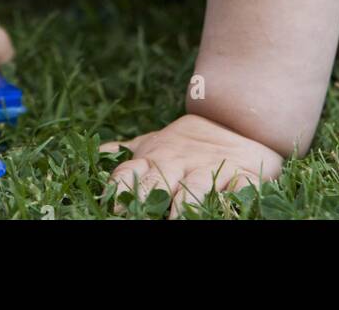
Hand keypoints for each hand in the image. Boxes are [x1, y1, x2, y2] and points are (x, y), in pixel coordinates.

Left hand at [98, 113, 283, 218]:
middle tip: (140, 215)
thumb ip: (127, 154)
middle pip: (159, 181)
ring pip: (197, 185)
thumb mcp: (155, 143)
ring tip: (177, 219)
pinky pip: (239, 186)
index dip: (118, 187)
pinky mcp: (243, 175)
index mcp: (156, 157)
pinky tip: (226, 206)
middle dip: (147, 197)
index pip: (130, 171)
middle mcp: (180, 163)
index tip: (110, 206)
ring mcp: (211, 168)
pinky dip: (234, 198)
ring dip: (187, 201)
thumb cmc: (190, 141)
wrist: (238, 119)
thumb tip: (96, 154)